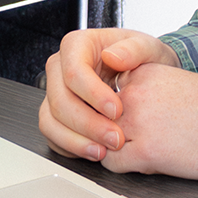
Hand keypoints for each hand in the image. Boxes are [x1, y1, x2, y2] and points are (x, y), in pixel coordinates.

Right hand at [39, 28, 178, 161]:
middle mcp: (61, 68)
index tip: (117, 110)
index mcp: (77, 45)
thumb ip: (134, 49)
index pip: (73, 71)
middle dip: (88, 124)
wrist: (141, 75)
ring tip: (103, 151)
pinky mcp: (57, 114)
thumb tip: (112, 56)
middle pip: (60, 99)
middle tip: (116, 138)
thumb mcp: (147, 47)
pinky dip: (70, 147)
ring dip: (76, 140)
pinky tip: (93, 151)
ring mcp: (56, 92)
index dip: (93, 94)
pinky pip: (52, 134)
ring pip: (50, 119)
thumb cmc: (140, 60)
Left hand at [100, 62, 197, 179]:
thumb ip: (146, 88)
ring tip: (131, 150)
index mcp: (143, 72)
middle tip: (126, 136)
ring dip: (110, 146)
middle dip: (108, 126)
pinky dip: (118, 165)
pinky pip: (111, 162)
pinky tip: (138, 163)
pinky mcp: (147, 152)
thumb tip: (127, 107)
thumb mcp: (175, 81)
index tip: (122, 115)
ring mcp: (137, 122)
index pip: (104, 89)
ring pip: (99, 136)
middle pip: (99, 112)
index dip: (111, 106)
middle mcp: (135, 93)